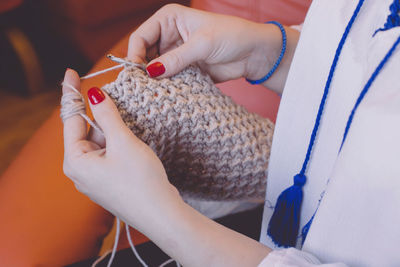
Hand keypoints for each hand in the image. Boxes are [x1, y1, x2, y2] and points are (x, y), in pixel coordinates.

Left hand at [61, 69, 270, 265]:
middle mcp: (82, 170)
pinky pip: (110, 153)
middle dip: (101, 114)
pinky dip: (120, 141)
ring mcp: (97, 177)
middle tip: (115, 99)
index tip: (71, 73)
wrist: (162, 214)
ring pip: (102, 141)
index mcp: (76, 161)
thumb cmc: (141, 181)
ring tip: (130, 123)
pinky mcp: (111, 180)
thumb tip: (95, 93)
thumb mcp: (123, 143)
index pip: (70, 119)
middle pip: (87, 130)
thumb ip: (108, 116)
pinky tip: (133, 139)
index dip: (71, 94)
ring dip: (114, 128)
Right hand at [127, 4, 296, 92]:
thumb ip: (176, 58)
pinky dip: (166, 87)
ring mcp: (175, 54)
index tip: (136, 72)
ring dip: (155, 81)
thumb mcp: (202, 44)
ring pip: (155, 69)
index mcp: (169, 19)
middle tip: (143, 87)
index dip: (135, 54)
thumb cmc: (232, 36)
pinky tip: (166, 94)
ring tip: (155, 92)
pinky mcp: (184, 70)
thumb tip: (151, 72)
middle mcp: (168, 36)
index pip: (141, 36)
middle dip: (143, 70)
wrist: (254, 53)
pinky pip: (169, 80)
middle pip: (144, 55)